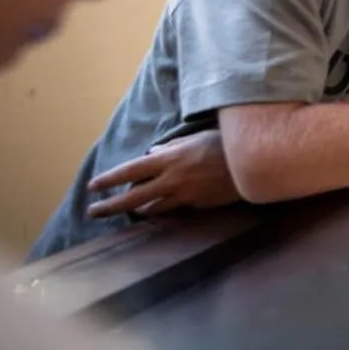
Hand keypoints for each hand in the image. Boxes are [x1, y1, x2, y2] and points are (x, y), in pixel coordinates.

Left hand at [87, 129, 241, 218]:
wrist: (255, 163)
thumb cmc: (228, 143)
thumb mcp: (197, 137)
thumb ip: (173, 146)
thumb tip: (152, 154)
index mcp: (170, 158)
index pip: (130, 171)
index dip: (109, 179)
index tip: (93, 186)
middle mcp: (172, 180)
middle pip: (133, 198)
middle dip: (109, 206)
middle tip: (93, 212)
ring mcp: (185, 196)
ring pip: (152, 209)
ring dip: (139, 210)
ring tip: (130, 212)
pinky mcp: (198, 206)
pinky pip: (174, 210)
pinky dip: (164, 209)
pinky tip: (160, 209)